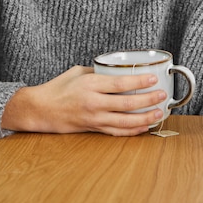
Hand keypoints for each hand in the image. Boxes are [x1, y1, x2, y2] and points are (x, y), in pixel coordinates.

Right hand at [1, 66, 166, 135]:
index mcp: (90, 84)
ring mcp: (94, 118)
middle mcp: (93, 103)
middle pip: (127, 104)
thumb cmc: (58, 87)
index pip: (120, 83)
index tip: (152, 78)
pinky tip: (144, 127)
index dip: (139, 81)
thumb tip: (116, 70)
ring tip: (159, 113)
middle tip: (162, 95)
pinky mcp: (93, 128)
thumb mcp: (77, 71)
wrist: (40, 109)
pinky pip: (117, 131)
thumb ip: (98, 71)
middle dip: (148, 100)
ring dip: (145, 118)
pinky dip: (132, 130)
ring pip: (125, 121)